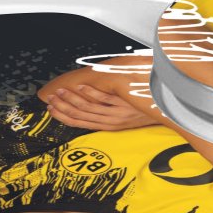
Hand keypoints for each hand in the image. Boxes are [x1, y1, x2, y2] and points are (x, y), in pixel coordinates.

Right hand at [43, 83, 162, 130]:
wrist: (162, 111)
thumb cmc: (141, 111)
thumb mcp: (121, 117)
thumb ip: (104, 112)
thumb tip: (88, 103)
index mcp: (106, 126)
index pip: (78, 123)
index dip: (62, 116)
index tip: (51, 109)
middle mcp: (109, 121)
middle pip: (80, 115)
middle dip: (63, 106)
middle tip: (51, 98)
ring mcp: (116, 113)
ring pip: (88, 108)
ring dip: (72, 99)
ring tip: (61, 92)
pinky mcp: (124, 104)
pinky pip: (104, 99)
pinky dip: (90, 92)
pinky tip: (81, 86)